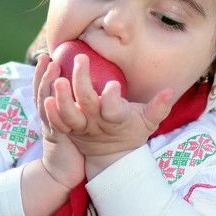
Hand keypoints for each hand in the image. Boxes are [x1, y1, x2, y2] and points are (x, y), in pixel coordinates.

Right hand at [33, 54, 84, 189]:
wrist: (68, 172)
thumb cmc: (78, 148)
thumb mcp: (77, 124)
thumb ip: (82, 106)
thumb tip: (105, 84)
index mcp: (57, 111)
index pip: (48, 88)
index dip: (45, 73)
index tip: (49, 56)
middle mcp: (51, 116)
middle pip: (42, 91)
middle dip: (42, 74)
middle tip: (46, 56)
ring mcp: (52, 126)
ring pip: (44, 102)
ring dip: (46, 85)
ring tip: (52, 67)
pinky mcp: (55, 138)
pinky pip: (50, 121)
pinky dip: (48, 109)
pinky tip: (48, 98)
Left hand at [43, 54, 173, 178]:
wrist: (111, 157)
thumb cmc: (131, 132)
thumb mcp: (149, 122)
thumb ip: (159, 107)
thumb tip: (170, 90)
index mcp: (116, 120)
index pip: (113, 109)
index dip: (112, 99)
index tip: (113, 85)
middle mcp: (96, 124)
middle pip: (86, 104)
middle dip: (82, 81)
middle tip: (80, 58)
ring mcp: (80, 128)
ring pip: (67, 114)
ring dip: (61, 96)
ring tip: (57, 75)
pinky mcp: (68, 129)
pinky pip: (56, 120)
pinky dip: (50, 108)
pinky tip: (46, 88)